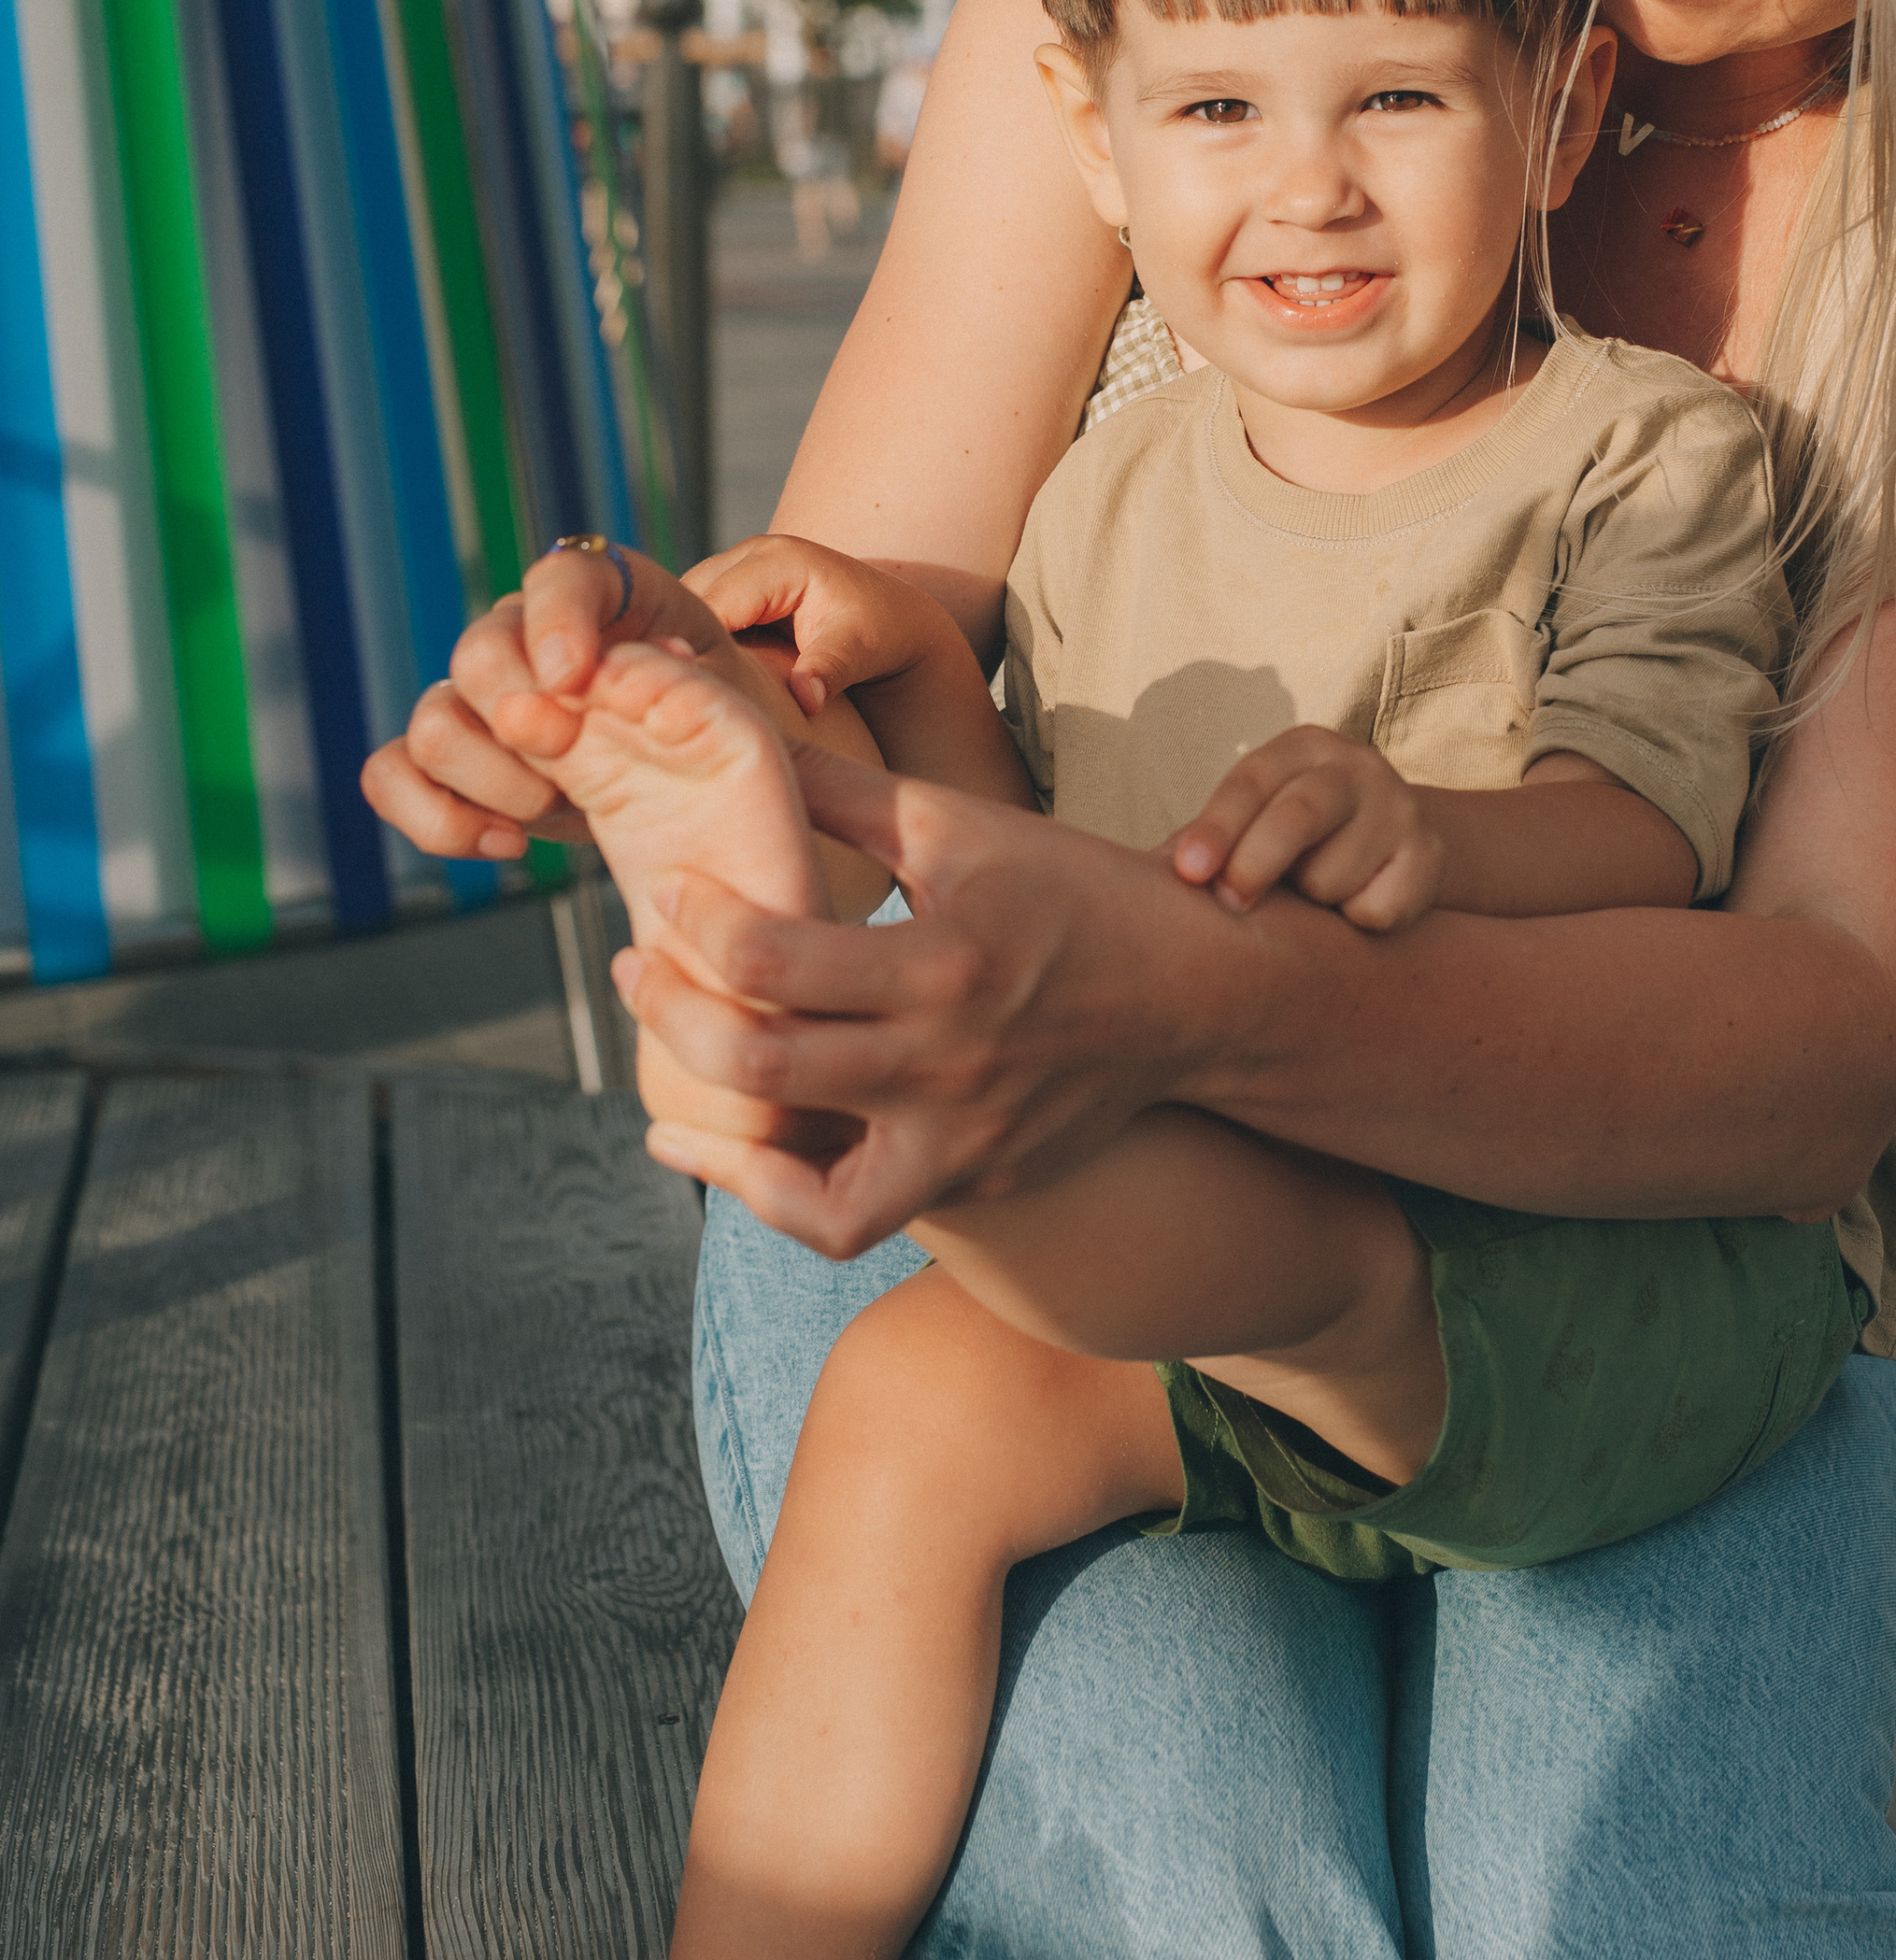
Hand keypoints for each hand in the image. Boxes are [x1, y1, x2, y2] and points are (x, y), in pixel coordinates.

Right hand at [361, 543, 748, 860]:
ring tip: (548, 813)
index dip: (557, 619)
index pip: (564, 575)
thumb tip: (645, 672)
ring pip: (435, 717)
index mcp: (619, 600)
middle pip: (480, 645)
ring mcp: (494, 707)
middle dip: (512, 707)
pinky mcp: (466, 771)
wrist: (735, 814)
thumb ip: (705, 683)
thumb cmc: (756, 747)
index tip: (574, 679)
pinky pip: (399, 775)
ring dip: (481, 770)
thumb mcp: (768, 705)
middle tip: (563, 761)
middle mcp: (541, 641)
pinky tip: (503, 843)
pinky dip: (431, 812)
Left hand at [611, 741, 1251, 1250]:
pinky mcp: (977, 1182)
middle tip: (634, 969)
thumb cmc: (1079, 892)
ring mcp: (964, 1140)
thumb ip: (851, 794)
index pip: (769, 957)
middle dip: (670, 1017)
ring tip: (669, 1104)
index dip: (694, 920)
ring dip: (721, 1148)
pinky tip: (745, 1154)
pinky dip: (787, 1199)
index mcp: (942, 963)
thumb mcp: (967, 826)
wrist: (1198, 994)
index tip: (667, 890)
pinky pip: (855, 1218)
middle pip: (762, 1070)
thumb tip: (752, 741)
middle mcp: (948, 1066)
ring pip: (806, 1192)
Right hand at [685, 533, 952, 717]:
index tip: (683, 694)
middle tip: (672, 698)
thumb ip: (828, 669)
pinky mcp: (732, 586)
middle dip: (677, 643)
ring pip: (684, 605)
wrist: (894, 618)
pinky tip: (694, 678)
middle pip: (687, 599)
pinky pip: (695, 613)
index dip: (692, 647)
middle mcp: (750, 553)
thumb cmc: (881, 632)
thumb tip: (805, 700)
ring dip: (681, 641)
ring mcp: (737, 566)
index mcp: (778, 561)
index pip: (713, 605)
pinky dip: (692, 642)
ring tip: (679, 691)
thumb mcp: (861, 648)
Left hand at [1167, 727, 1441, 932]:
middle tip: (1230, 903)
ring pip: (1333, 876)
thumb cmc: (1296, 840)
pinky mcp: (1430, 856)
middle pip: (1300, 814)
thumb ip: (1213, 840)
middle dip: (1255, 863)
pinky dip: (1354, 922)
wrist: (1395, 846)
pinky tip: (1353, 905)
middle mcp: (1357, 767)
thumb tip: (1152, 876)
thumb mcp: (1258, 819)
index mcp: (1303, 747)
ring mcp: (1400, 809)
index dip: (1217, 827)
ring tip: (1313, 892)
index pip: (1253, 780)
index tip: (1188, 871)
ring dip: (1310, 902)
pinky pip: (1376, 910)